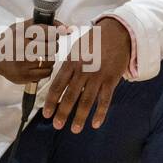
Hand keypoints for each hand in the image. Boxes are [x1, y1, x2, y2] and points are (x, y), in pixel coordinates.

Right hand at [0, 17, 66, 85]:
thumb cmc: (12, 40)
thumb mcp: (23, 26)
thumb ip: (45, 24)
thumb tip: (68, 29)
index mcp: (22, 32)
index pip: (48, 31)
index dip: (55, 32)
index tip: (56, 33)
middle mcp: (22, 47)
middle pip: (52, 46)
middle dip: (53, 45)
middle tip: (47, 45)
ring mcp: (23, 63)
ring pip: (51, 60)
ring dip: (49, 57)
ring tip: (40, 55)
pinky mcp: (24, 76)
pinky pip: (46, 72)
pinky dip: (46, 68)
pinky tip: (37, 64)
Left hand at [41, 17, 130, 132]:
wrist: (117, 32)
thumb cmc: (94, 41)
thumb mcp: (76, 49)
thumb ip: (68, 66)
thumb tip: (59, 83)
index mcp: (71, 63)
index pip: (57, 85)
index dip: (50, 101)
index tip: (45, 114)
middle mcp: (82, 71)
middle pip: (70, 96)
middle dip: (62, 112)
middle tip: (57, 125)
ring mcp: (97, 76)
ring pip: (86, 100)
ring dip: (80, 117)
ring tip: (74, 129)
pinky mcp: (111, 79)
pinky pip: (105, 99)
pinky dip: (100, 113)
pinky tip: (95, 124)